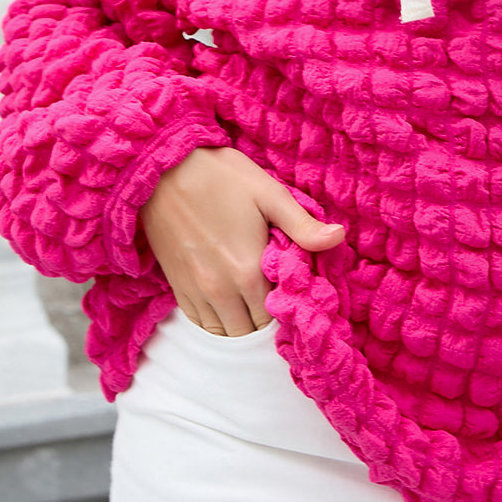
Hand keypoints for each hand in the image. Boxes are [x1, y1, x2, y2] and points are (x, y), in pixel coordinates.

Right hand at [138, 146, 344, 336]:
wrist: (161, 169)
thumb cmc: (221, 177)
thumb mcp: (269, 194)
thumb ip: (303, 225)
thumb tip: (340, 238)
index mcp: (248, 270)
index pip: (276, 318)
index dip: (288, 312)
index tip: (294, 299)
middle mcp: (221, 289)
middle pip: (250, 332)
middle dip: (266, 323)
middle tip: (276, 302)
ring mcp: (196, 290)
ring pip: (224, 333)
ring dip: (241, 325)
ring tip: (253, 305)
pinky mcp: (177, 286)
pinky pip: (200, 322)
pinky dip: (217, 321)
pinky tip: (228, 303)